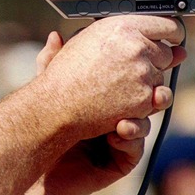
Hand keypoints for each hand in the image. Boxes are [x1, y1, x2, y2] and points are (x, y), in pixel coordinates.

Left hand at [29, 20, 185, 194]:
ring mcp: (124, 134)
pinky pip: (135, 147)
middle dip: (154, 90)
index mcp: (108, 90)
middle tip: (152, 89)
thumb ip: (51, 61)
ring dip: (143, 116)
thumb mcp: (48, 86)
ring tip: (128, 116)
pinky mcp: (122, 157)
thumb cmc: (47, 122)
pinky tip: (118, 132)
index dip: (143, 66)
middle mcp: (119, 110)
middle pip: (148, 95)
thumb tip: (55, 35)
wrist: (40, 158)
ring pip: (146, 121)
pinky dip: (130, 138)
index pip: (132, 74)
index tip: (152, 58)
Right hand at [36, 16, 185, 138]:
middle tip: (132, 66)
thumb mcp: (87, 38)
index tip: (173, 38)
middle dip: (154, 59)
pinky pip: (155, 97)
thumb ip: (120, 33)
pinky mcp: (144, 99)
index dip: (172, 32)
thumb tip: (145, 35)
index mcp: (123, 26)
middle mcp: (136, 47)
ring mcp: (143, 74)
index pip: (167, 25)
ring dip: (147, 80)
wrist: (58, 103)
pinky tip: (121, 97)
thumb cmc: (67, 71)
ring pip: (161, 76)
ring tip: (120, 83)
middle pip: (166, 52)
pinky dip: (143, 99)